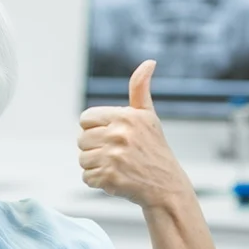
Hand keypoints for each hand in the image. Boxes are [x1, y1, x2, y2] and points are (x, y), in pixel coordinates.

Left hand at [78, 60, 191, 208]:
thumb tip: (149, 62)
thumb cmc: (155, 150)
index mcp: (125, 116)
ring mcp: (114, 157)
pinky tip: (116, 179)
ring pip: (82, 159)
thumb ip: (140, 89)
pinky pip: (87, 177)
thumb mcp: (148, 116)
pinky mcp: (110, 177)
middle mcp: (119, 134)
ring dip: (95, 166)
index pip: (85, 119)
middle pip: (81, 140)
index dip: (94, 129)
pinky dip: (98, 181)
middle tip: (117, 154)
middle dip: (95, 149)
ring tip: (117, 166)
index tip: (111, 137)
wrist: (166, 186)